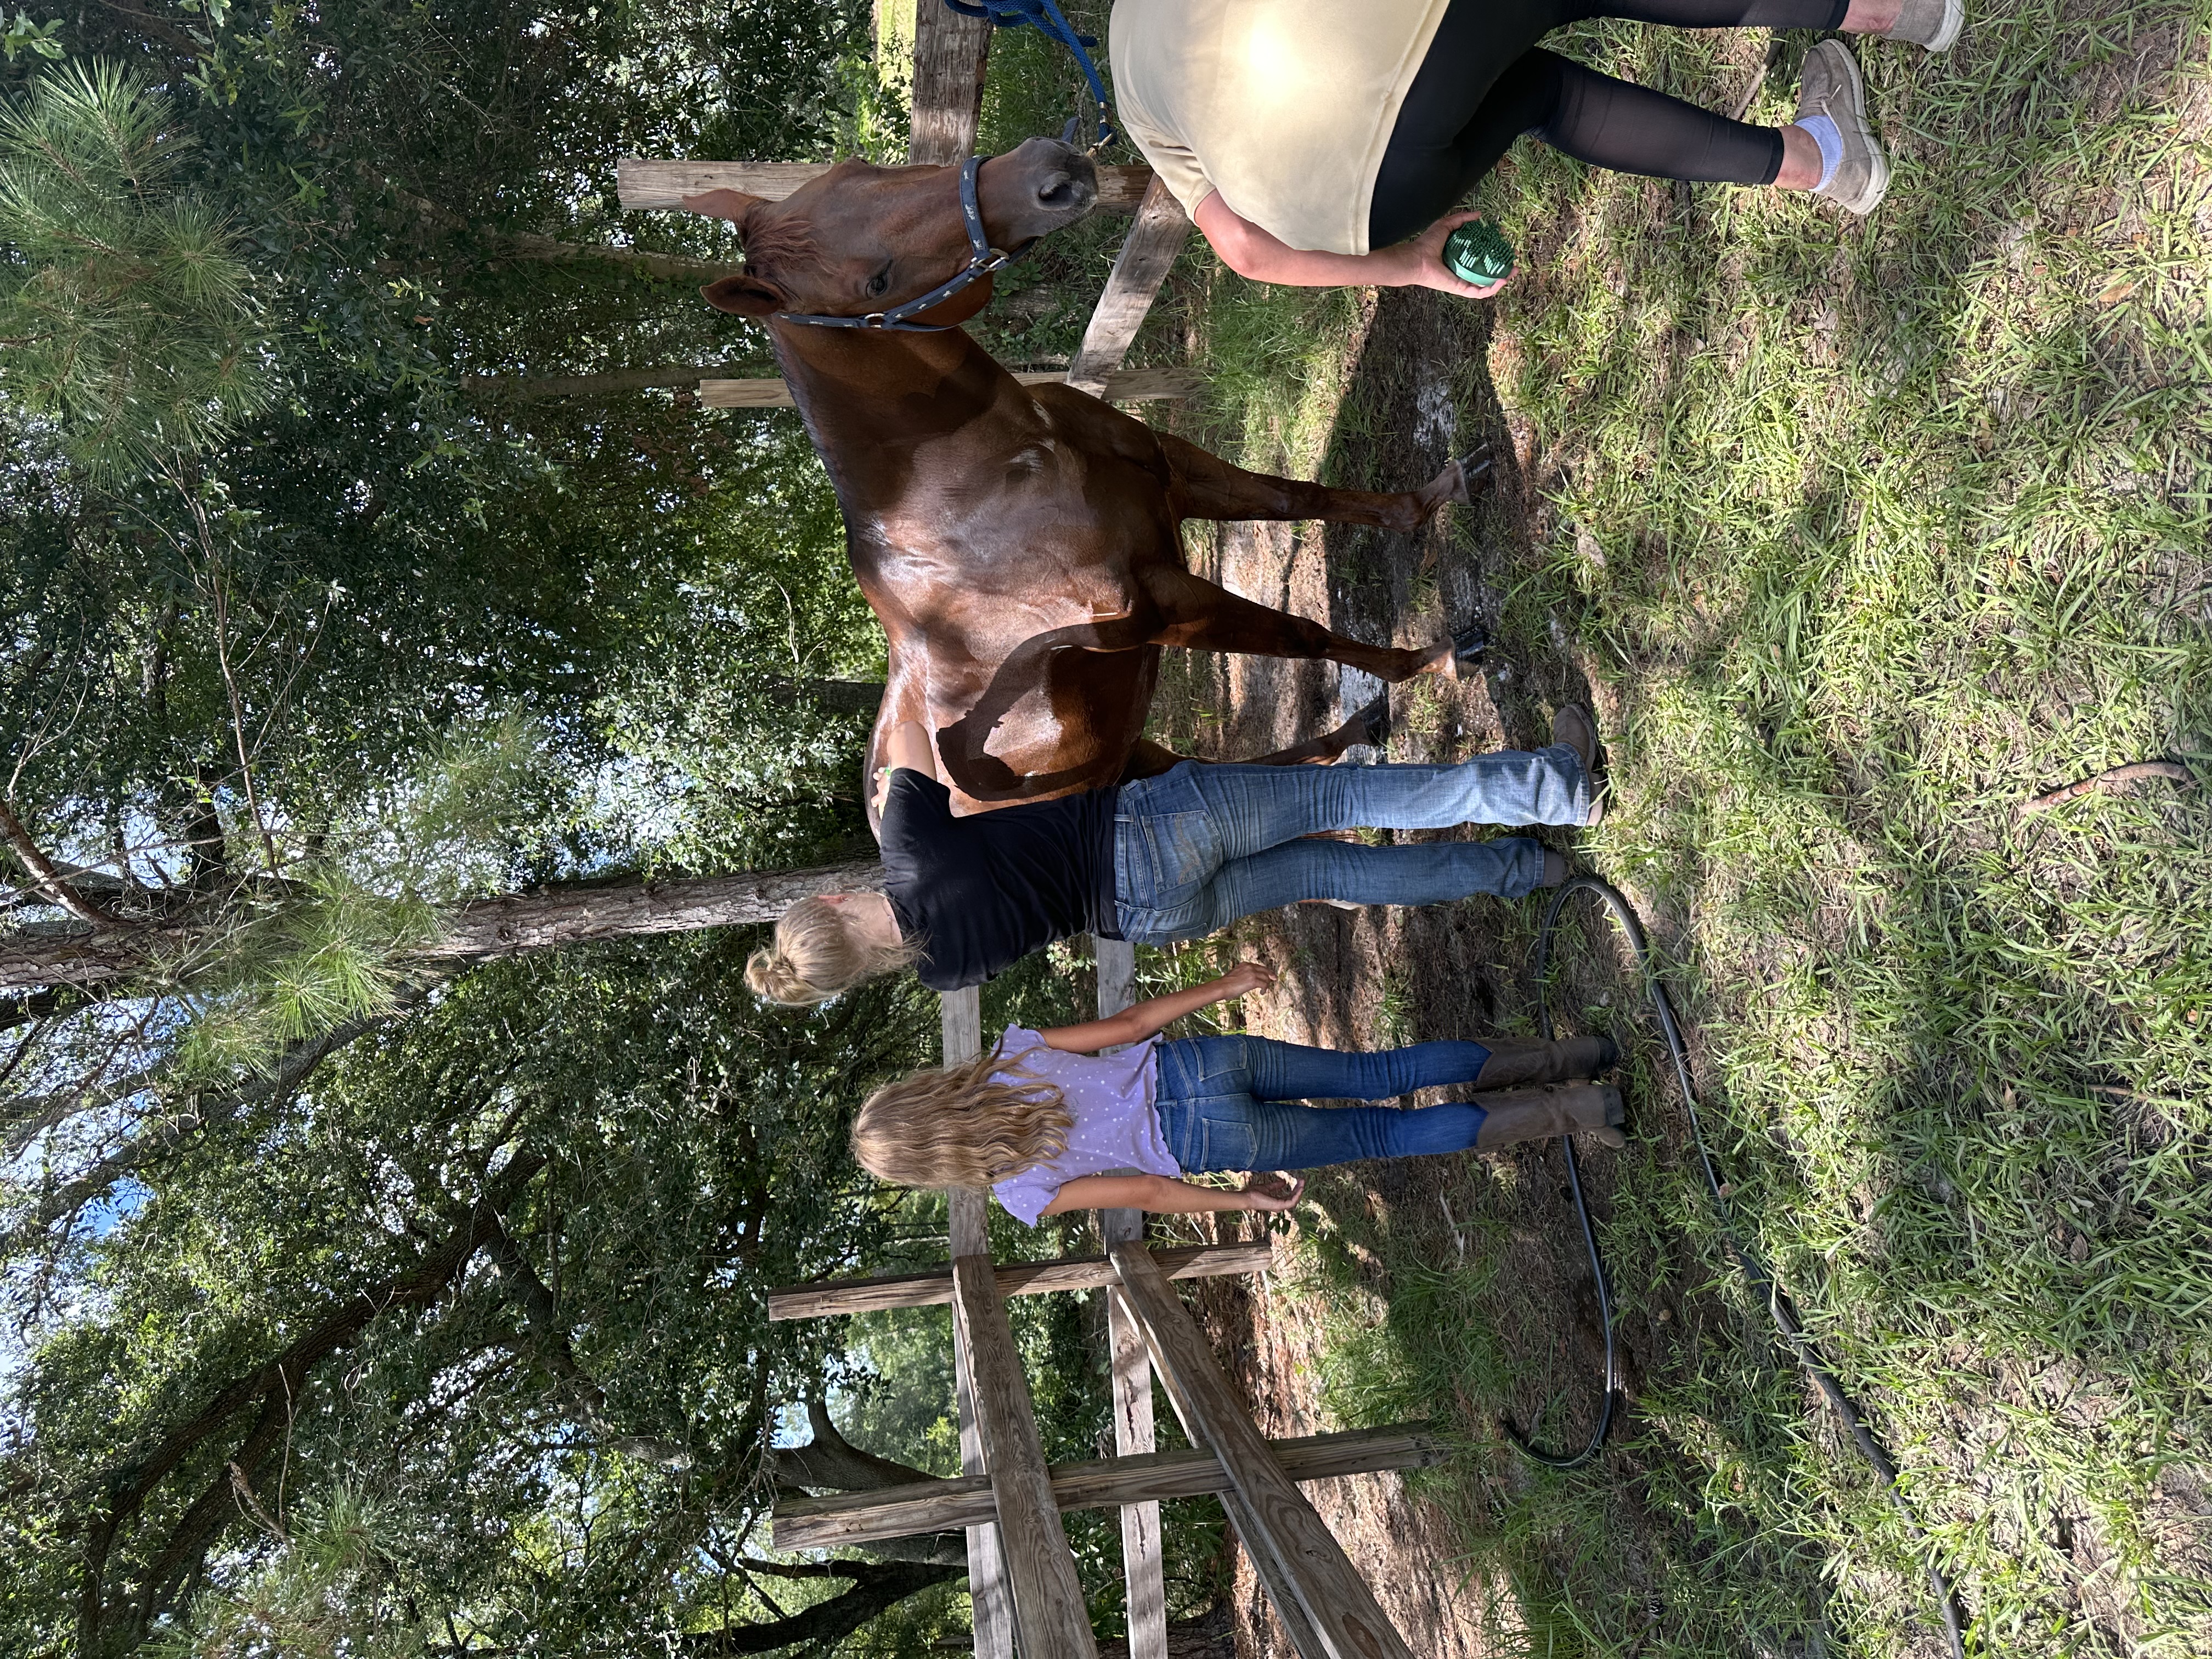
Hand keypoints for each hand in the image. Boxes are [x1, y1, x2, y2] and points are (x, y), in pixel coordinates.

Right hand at [1211, 961, 1277, 999]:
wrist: (1222, 986)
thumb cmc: (1225, 983)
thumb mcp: (1234, 975)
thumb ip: (1242, 974)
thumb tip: (1246, 981)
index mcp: (1245, 964)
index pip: (1258, 966)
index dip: (1265, 970)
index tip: (1268, 974)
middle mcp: (1250, 966)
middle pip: (1265, 970)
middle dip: (1270, 975)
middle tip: (1274, 979)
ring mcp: (1252, 973)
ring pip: (1266, 977)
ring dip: (1266, 984)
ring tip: (1264, 990)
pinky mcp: (1254, 980)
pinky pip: (1264, 984)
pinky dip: (1264, 989)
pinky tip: (1262, 993)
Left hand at [1238, 1172, 1305, 1211]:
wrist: (1247, 1197)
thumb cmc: (1253, 1193)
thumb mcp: (1267, 1187)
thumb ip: (1275, 1186)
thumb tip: (1284, 1182)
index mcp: (1277, 1202)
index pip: (1289, 1197)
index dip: (1295, 1189)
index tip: (1299, 1181)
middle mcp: (1280, 1206)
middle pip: (1293, 1198)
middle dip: (1299, 1189)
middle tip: (1303, 1180)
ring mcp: (1280, 1206)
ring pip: (1294, 1200)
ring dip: (1299, 1191)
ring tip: (1302, 1182)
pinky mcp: (1279, 1205)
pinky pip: (1292, 1201)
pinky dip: (1296, 1195)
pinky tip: (1299, 1188)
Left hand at [1396, 212, 1513, 299]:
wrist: (1417, 258)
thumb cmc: (1428, 243)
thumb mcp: (1447, 225)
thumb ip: (1462, 219)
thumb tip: (1479, 215)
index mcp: (1462, 257)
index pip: (1483, 255)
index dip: (1496, 250)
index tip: (1505, 241)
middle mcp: (1464, 271)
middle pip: (1488, 271)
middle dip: (1503, 266)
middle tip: (1513, 258)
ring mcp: (1464, 281)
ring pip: (1487, 284)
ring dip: (1503, 279)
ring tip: (1514, 271)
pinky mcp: (1461, 289)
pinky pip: (1480, 293)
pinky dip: (1492, 288)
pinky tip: (1502, 280)